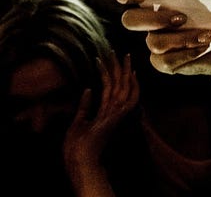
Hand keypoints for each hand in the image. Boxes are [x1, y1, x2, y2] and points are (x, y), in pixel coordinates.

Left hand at [62, 53, 139, 170]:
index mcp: (105, 113)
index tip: (111, 59)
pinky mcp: (118, 117)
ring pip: (124, 88)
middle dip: (119, 68)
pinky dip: (133, 87)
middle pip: (119, 85)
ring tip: (121, 55)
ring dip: (124, 71)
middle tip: (119, 51)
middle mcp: (113, 112)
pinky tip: (130, 74)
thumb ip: (85, 106)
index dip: (112, 74)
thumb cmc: (77, 146)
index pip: (112, 89)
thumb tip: (87, 89)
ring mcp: (117, 115)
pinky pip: (130, 99)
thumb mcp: (78, 121)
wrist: (79, 159)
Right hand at [116, 0, 210, 101]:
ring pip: (154, 42)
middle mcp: (150, 19)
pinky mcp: (164, 62)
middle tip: (181, 17)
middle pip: (130, 20)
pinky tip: (203, 46)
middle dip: (153, 18)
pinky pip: (165, 61)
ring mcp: (156, 41)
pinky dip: (187, 53)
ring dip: (181, 38)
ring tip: (206, 34)